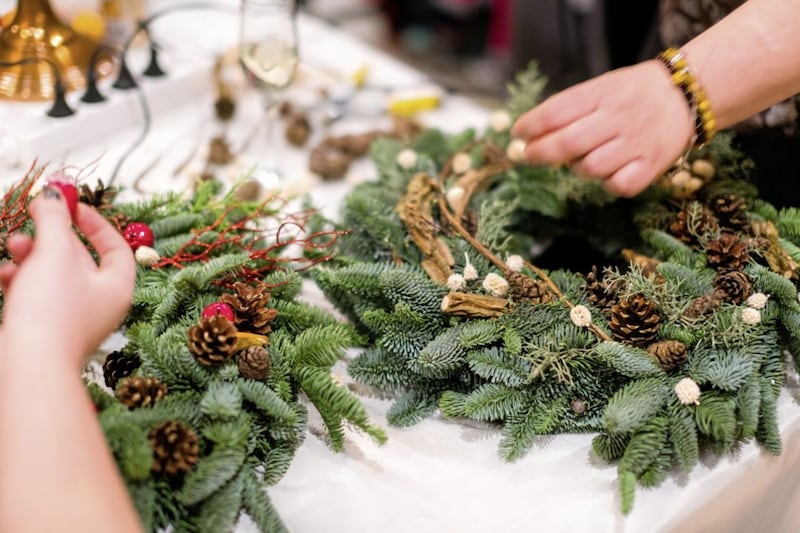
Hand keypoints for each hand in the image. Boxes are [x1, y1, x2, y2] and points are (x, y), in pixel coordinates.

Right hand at [0, 187, 135, 365]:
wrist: (27, 366)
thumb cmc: (51, 309)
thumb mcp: (55, 254)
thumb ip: (55, 218)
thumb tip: (55, 192)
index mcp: (117, 287)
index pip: (117, 246)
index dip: (96, 222)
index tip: (71, 205)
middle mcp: (100, 303)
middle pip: (80, 257)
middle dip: (52, 235)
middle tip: (32, 216)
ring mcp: (71, 318)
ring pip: (51, 275)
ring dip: (31, 255)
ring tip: (14, 246)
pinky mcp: (44, 329)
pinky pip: (33, 295)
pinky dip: (19, 280)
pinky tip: (4, 275)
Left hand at [511, 61, 694, 196]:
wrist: (686, 96)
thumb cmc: (630, 95)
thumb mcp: (600, 88)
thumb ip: (567, 109)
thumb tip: (526, 134)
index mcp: (602, 94)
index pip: (556, 112)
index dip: (530, 126)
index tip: (517, 134)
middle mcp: (619, 118)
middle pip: (568, 143)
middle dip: (539, 153)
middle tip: (526, 156)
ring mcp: (636, 143)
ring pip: (590, 168)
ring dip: (576, 168)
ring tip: (581, 159)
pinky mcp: (651, 167)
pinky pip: (617, 186)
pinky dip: (606, 183)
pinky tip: (608, 172)